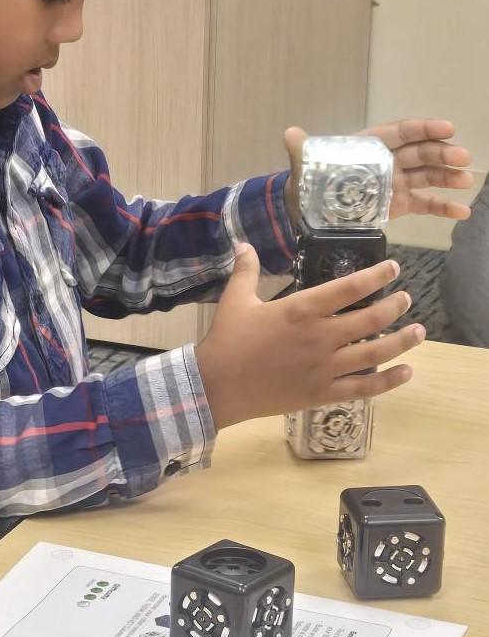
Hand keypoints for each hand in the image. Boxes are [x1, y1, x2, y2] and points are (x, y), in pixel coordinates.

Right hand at [197, 246, 423, 430]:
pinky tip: (407, 372)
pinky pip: (364, 387)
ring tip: (419, 331)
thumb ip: (245, 270)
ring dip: (402, 340)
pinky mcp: (323, 393)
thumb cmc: (227, 340)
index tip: (393, 269)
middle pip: (372, 319)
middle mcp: (321, 336)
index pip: (350, 288)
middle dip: (395, 306)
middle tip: (406, 299)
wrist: (216, 386)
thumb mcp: (235, 300)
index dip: (376, 276)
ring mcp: (325, 367)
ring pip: (376, 352)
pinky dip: (389, 380)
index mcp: (302, 309)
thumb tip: (243, 243)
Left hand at [282, 119, 472, 228]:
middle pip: (420, 153)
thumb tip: (291, 134)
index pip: (400, 132)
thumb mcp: (304, 164)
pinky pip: (425, 203)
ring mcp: (397, 182)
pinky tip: (462, 211)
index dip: (423, 129)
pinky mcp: (401, 204)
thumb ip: (301, 149)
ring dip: (448, 177)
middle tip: (462, 158)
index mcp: (371, 145)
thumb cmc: (309, 180)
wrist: (308, 209)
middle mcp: (389, 161)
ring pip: (428, 176)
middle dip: (442, 154)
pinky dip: (443, 207)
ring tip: (465, 180)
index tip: (446, 128)